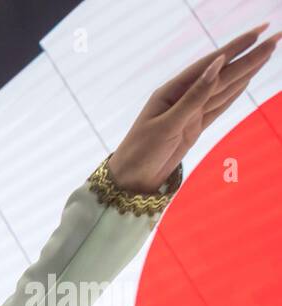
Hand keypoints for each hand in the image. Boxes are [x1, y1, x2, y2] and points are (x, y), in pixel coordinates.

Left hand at [109, 24, 279, 192]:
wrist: (131, 181)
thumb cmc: (141, 152)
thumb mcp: (167, 125)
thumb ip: (194, 97)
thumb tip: (216, 65)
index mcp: (172, 91)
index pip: (211, 64)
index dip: (236, 48)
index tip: (261, 31)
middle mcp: (182, 97)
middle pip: (223, 74)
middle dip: (250, 56)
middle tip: (276, 37)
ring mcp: (189, 112)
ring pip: (225, 87)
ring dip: (247, 70)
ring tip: (268, 52)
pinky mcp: (194, 127)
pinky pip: (219, 105)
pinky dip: (235, 91)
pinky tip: (247, 78)